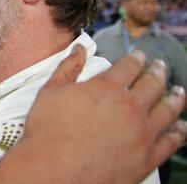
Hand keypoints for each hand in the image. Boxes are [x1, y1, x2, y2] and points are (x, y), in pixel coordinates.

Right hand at [9, 46, 185, 183]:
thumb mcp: (50, 92)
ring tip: (178, 92)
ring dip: (175, 97)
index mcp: (107, 88)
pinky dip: (179, 131)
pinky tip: (180, 127)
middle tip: (159, 67)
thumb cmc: (48, 133)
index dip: (137, 58)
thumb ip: (68, 68)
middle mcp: (130, 107)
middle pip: (153, 84)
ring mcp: (142, 133)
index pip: (130, 66)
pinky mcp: (147, 157)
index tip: (140, 56)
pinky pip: (172, 141)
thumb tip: (78, 50)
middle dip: (158, 72)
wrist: (53, 171)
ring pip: (168, 110)